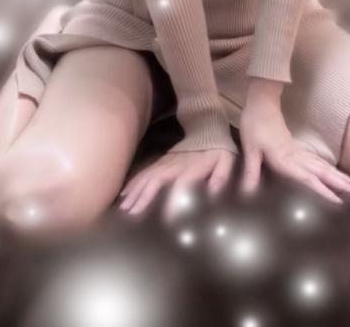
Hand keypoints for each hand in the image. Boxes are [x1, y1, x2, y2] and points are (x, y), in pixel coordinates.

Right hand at [118, 147, 235, 221]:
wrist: (206, 126)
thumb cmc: (218, 149)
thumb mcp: (226, 160)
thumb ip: (221, 175)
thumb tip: (215, 192)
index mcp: (192, 167)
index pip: (181, 185)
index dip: (175, 202)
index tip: (167, 222)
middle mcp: (174, 165)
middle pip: (155, 181)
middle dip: (143, 199)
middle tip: (131, 217)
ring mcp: (165, 162)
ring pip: (146, 176)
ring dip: (134, 192)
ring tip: (123, 209)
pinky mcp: (160, 160)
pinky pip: (144, 171)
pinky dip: (133, 182)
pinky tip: (124, 193)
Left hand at [239, 82, 349, 204]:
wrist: (261, 101)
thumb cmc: (254, 124)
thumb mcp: (250, 148)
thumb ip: (251, 172)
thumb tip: (247, 194)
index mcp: (285, 158)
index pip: (307, 178)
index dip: (323, 191)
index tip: (339, 203)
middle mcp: (296, 156)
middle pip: (323, 172)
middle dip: (341, 185)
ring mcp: (299, 151)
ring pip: (324, 166)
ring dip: (341, 177)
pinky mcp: (298, 148)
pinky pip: (318, 161)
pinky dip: (330, 170)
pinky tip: (337, 175)